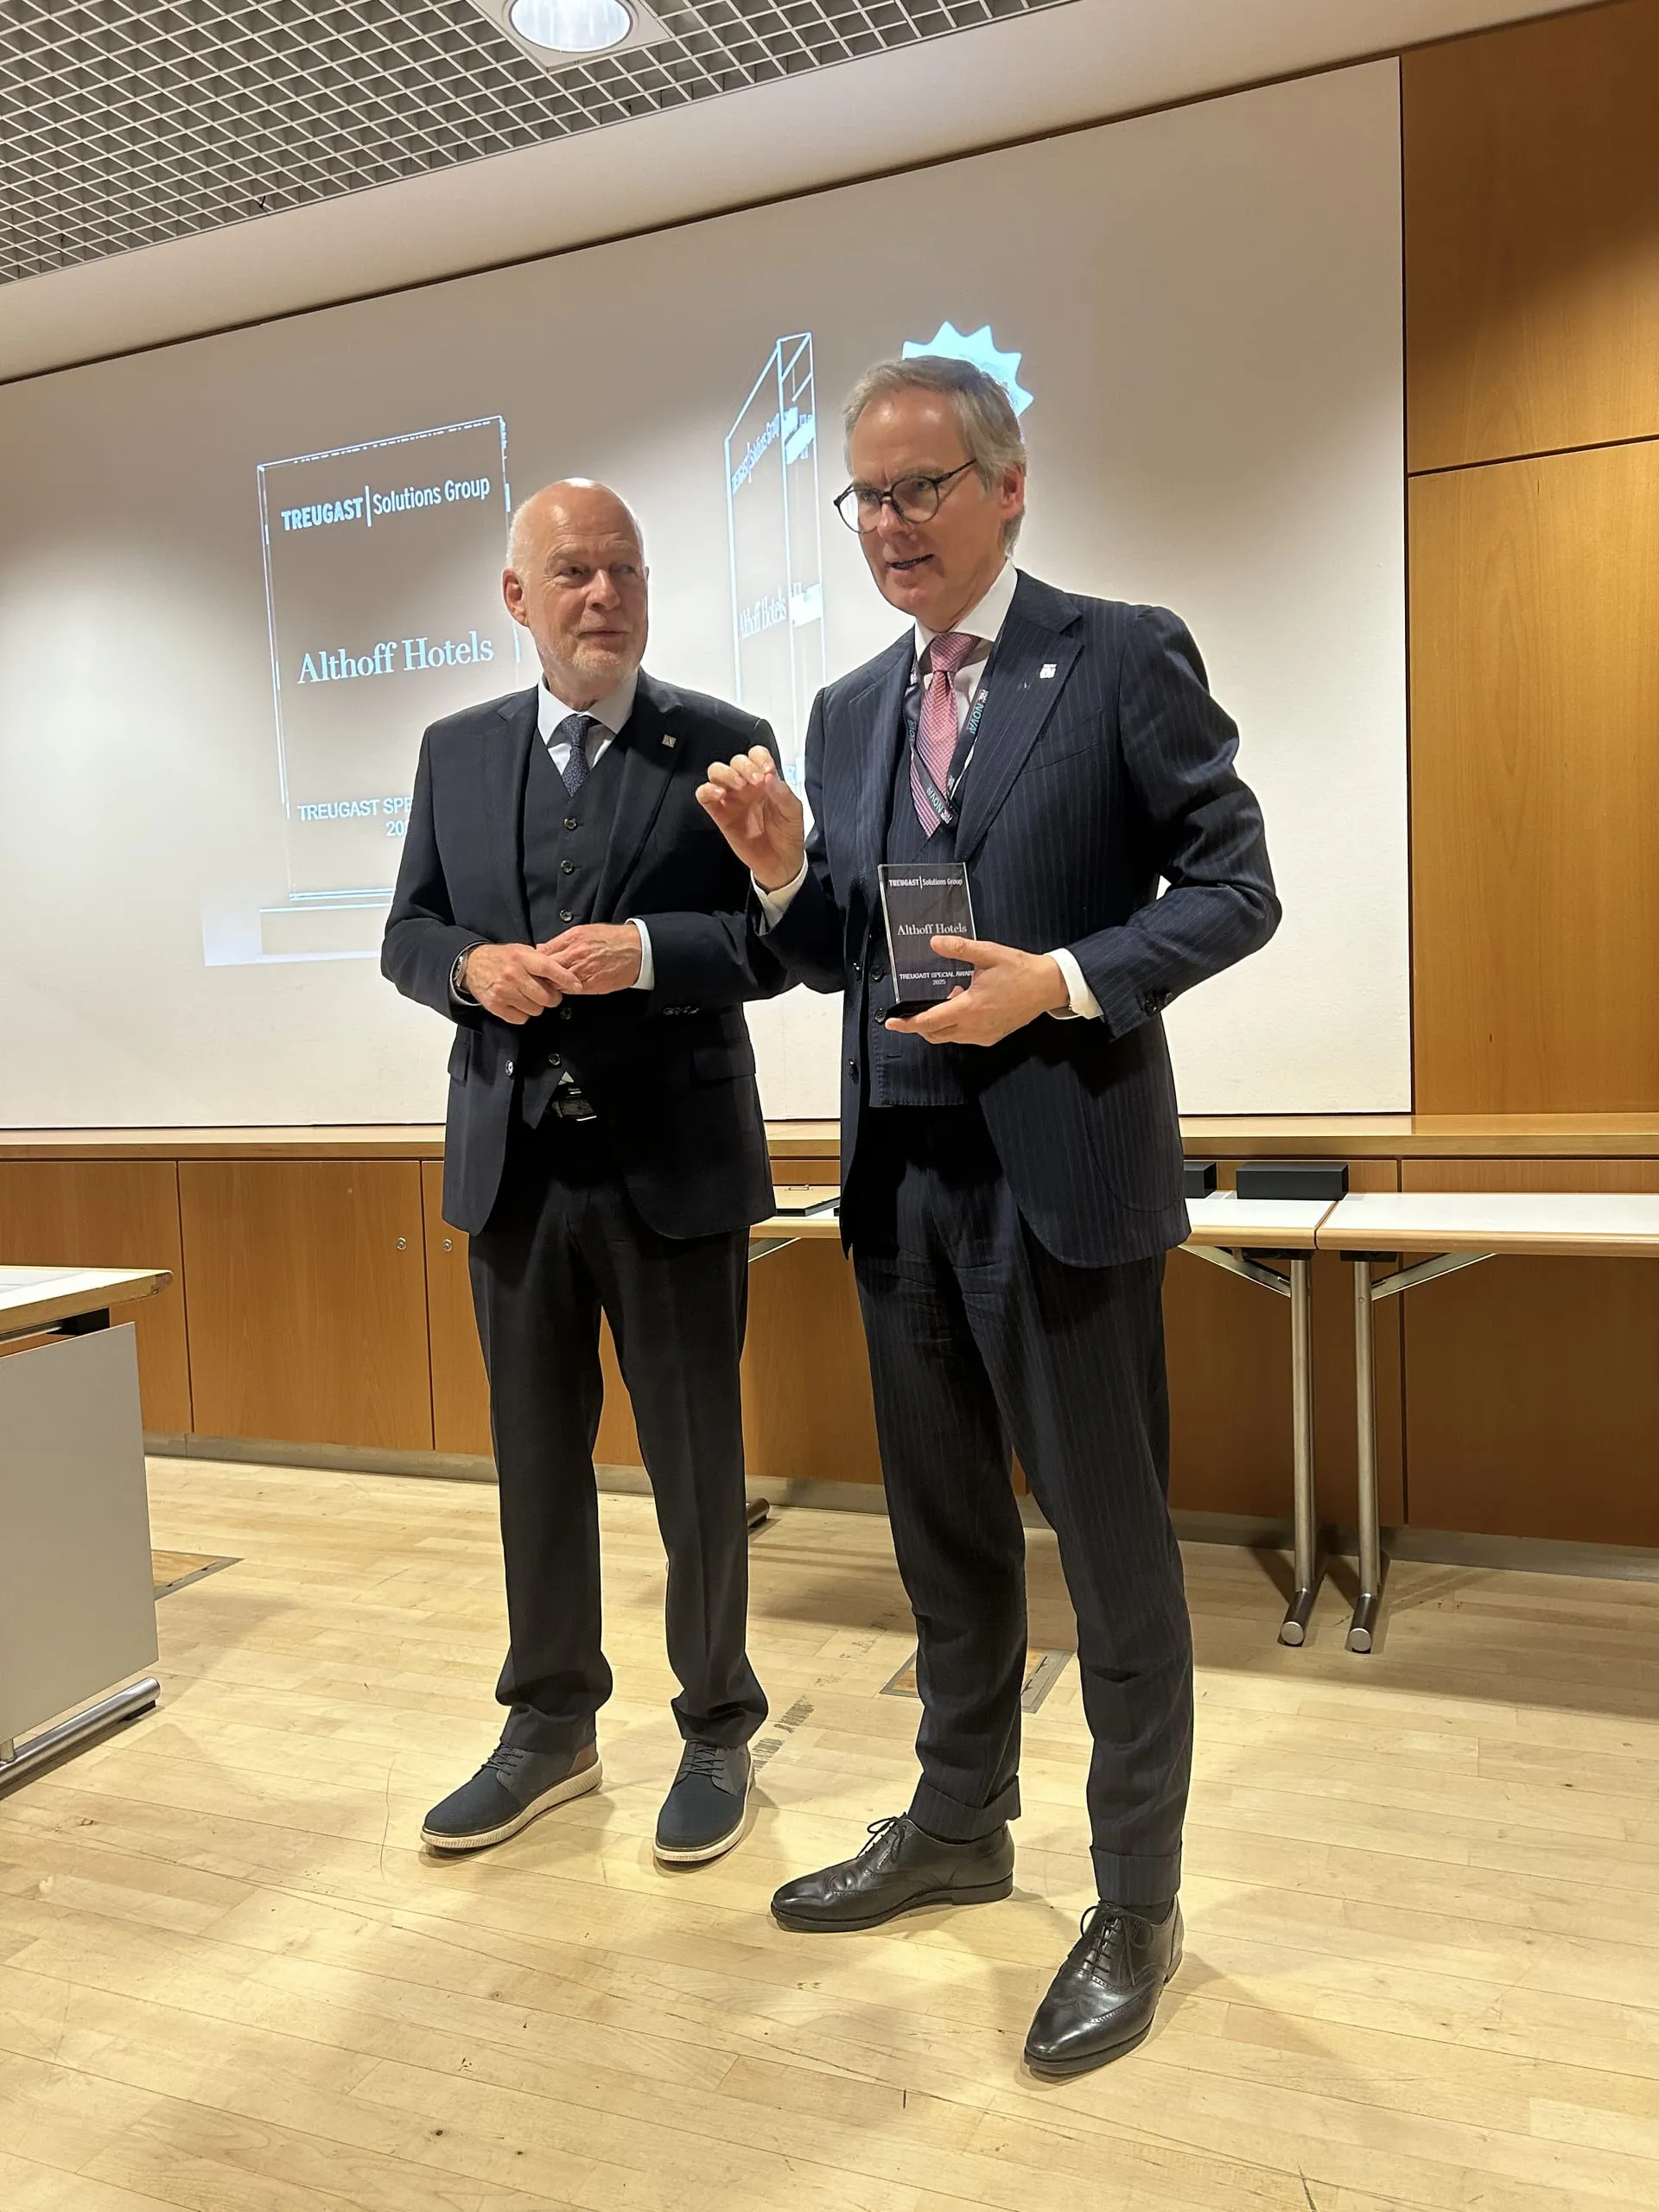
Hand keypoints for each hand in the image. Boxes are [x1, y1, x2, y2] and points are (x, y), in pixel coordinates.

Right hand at [459, 942, 578, 1025]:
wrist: (472, 965)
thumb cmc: (503, 958)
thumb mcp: (522, 951)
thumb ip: (541, 960)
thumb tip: (565, 972)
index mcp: (522, 958)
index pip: (548, 968)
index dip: (565, 978)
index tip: (577, 985)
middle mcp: (513, 975)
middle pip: (546, 996)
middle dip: (552, 998)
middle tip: (549, 994)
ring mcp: (504, 992)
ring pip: (536, 1010)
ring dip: (537, 1006)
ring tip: (529, 996)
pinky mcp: (496, 1006)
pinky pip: (521, 1018)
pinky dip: (523, 1014)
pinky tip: (518, 1003)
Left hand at [539, 922, 642, 994]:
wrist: (637, 950)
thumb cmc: (611, 939)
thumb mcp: (584, 931)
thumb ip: (560, 941)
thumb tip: (541, 948)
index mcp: (572, 940)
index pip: (544, 954)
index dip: (536, 962)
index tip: (533, 966)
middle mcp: (576, 955)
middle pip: (548, 970)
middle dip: (541, 975)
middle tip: (537, 978)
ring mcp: (584, 972)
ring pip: (558, 983)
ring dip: (553, 985)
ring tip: (551, 984)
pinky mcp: (593, 985)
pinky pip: (572, 991)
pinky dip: (566, 990)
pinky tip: (566, 987)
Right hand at [696, 748, 805, 891]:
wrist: (780, 862)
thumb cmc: (788, 835)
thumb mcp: (794, 812)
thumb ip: (783, 793)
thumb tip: (770, 777)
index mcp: (765, 781)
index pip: (756, 755)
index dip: (759, 757)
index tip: (767, 770)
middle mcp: (747, 786)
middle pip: (735, 761)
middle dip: (744, 766)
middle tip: (755, 780)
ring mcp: (732, 799)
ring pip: (716, 772)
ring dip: (725, 773)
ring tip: (738, 785)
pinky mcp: (719, 814)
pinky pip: (704, 795)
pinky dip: (707, 790)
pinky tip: (719, 794)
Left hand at [885, 938, 1069, 1047]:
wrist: (1048, 986)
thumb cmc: (1020, 970)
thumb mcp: (988, 953)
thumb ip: (959, 948)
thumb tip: (935, 942)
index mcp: (969, 1008)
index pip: (929, 1022)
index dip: (907, 1023)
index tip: (891, 1022)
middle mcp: (974, 1027)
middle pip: (935, 1034)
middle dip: (920, 1024)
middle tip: (913, 1009)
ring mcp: (983, 1035)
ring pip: (949, 1036)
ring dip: (940, 1023)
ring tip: (951, 996)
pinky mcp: (992, 1037)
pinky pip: (964, 1036)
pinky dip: (956, 1026)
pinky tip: (965, 1004)